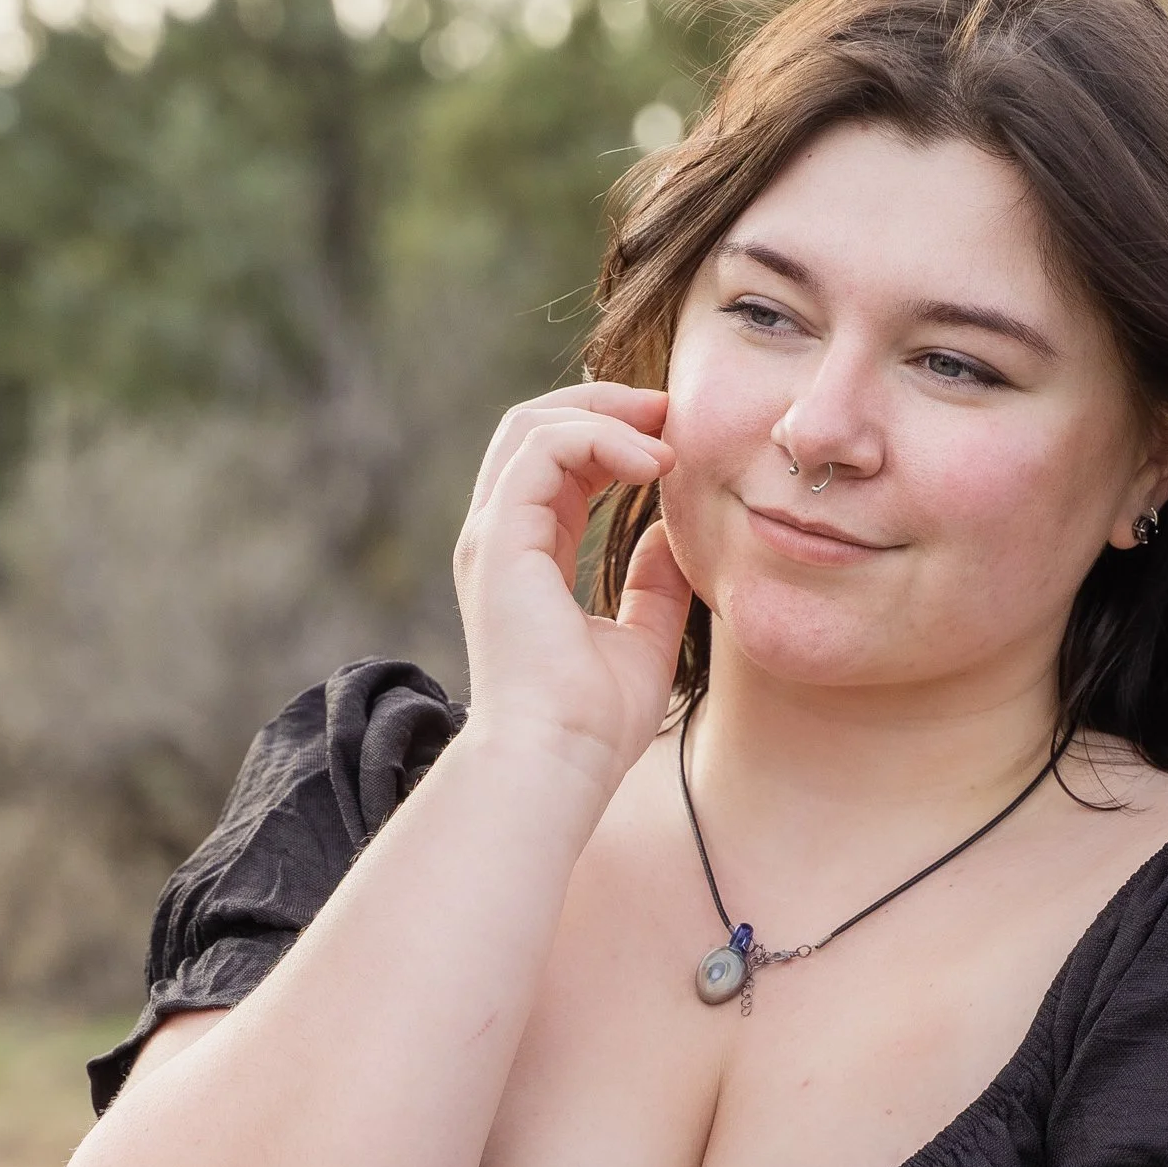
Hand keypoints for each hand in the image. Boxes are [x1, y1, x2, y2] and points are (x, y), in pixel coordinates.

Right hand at [454, 382, 693, 787]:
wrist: (560, 761)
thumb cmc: (595, 723)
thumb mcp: (644, 641)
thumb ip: (655, 588)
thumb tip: (675, 540)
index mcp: (526, 558)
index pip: (556, 467)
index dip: (612, 437)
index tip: (673, 440)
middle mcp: (500, 540)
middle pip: (535, 430)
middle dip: (604, 405)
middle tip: (670, 409)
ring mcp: (493, 537)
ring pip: (532, 426)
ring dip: (605, 414)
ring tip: (666, 434)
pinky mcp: (500, 540)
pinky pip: (544, 450)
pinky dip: (599, 439)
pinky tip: (650, 462)